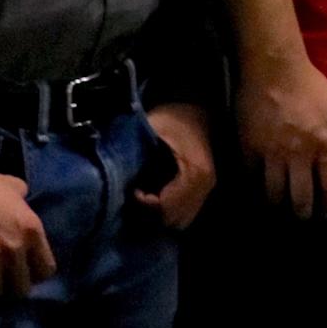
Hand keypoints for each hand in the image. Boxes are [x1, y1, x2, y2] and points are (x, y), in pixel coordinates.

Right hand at [0, 169, 55, 300]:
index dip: (34, 273)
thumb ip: (22, 198)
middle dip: (11, 285)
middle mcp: (16, 251)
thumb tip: (22, 199)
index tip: (24, 270)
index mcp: (32, 231)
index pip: (46, 270)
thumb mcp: (13, 186)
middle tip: (0, 279)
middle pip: (21, 288)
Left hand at [133, 102, 216, 229]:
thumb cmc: (175, 115)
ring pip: (181, 220)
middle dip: (151, 214)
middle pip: (174, 219)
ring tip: (144, 198)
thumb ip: (138, 151)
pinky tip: (155, 196)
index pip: (166, 207)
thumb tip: (119, 177)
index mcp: (197, 173)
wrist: (197, 108)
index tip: (132, 190)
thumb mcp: (154, 126)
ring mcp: (207, 189)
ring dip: (160, 215)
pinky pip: (185, 212)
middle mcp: (206, 186)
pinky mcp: (204, 188)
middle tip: (135, 197)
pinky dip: (168, 211)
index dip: (144, 205)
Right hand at [236, 57, 326, 219]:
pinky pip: (250, 177)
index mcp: (323, 144)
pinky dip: (254, 186)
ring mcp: (271, 152)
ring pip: (272, 193)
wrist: (273, 68)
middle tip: (302, 217)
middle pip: (300, 198)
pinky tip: (256, 190)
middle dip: (302, 213)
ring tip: (279, 206)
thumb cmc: (309, 83)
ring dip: (277, 204)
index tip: (326, 214)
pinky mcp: (248, 148)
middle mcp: (298, 154)